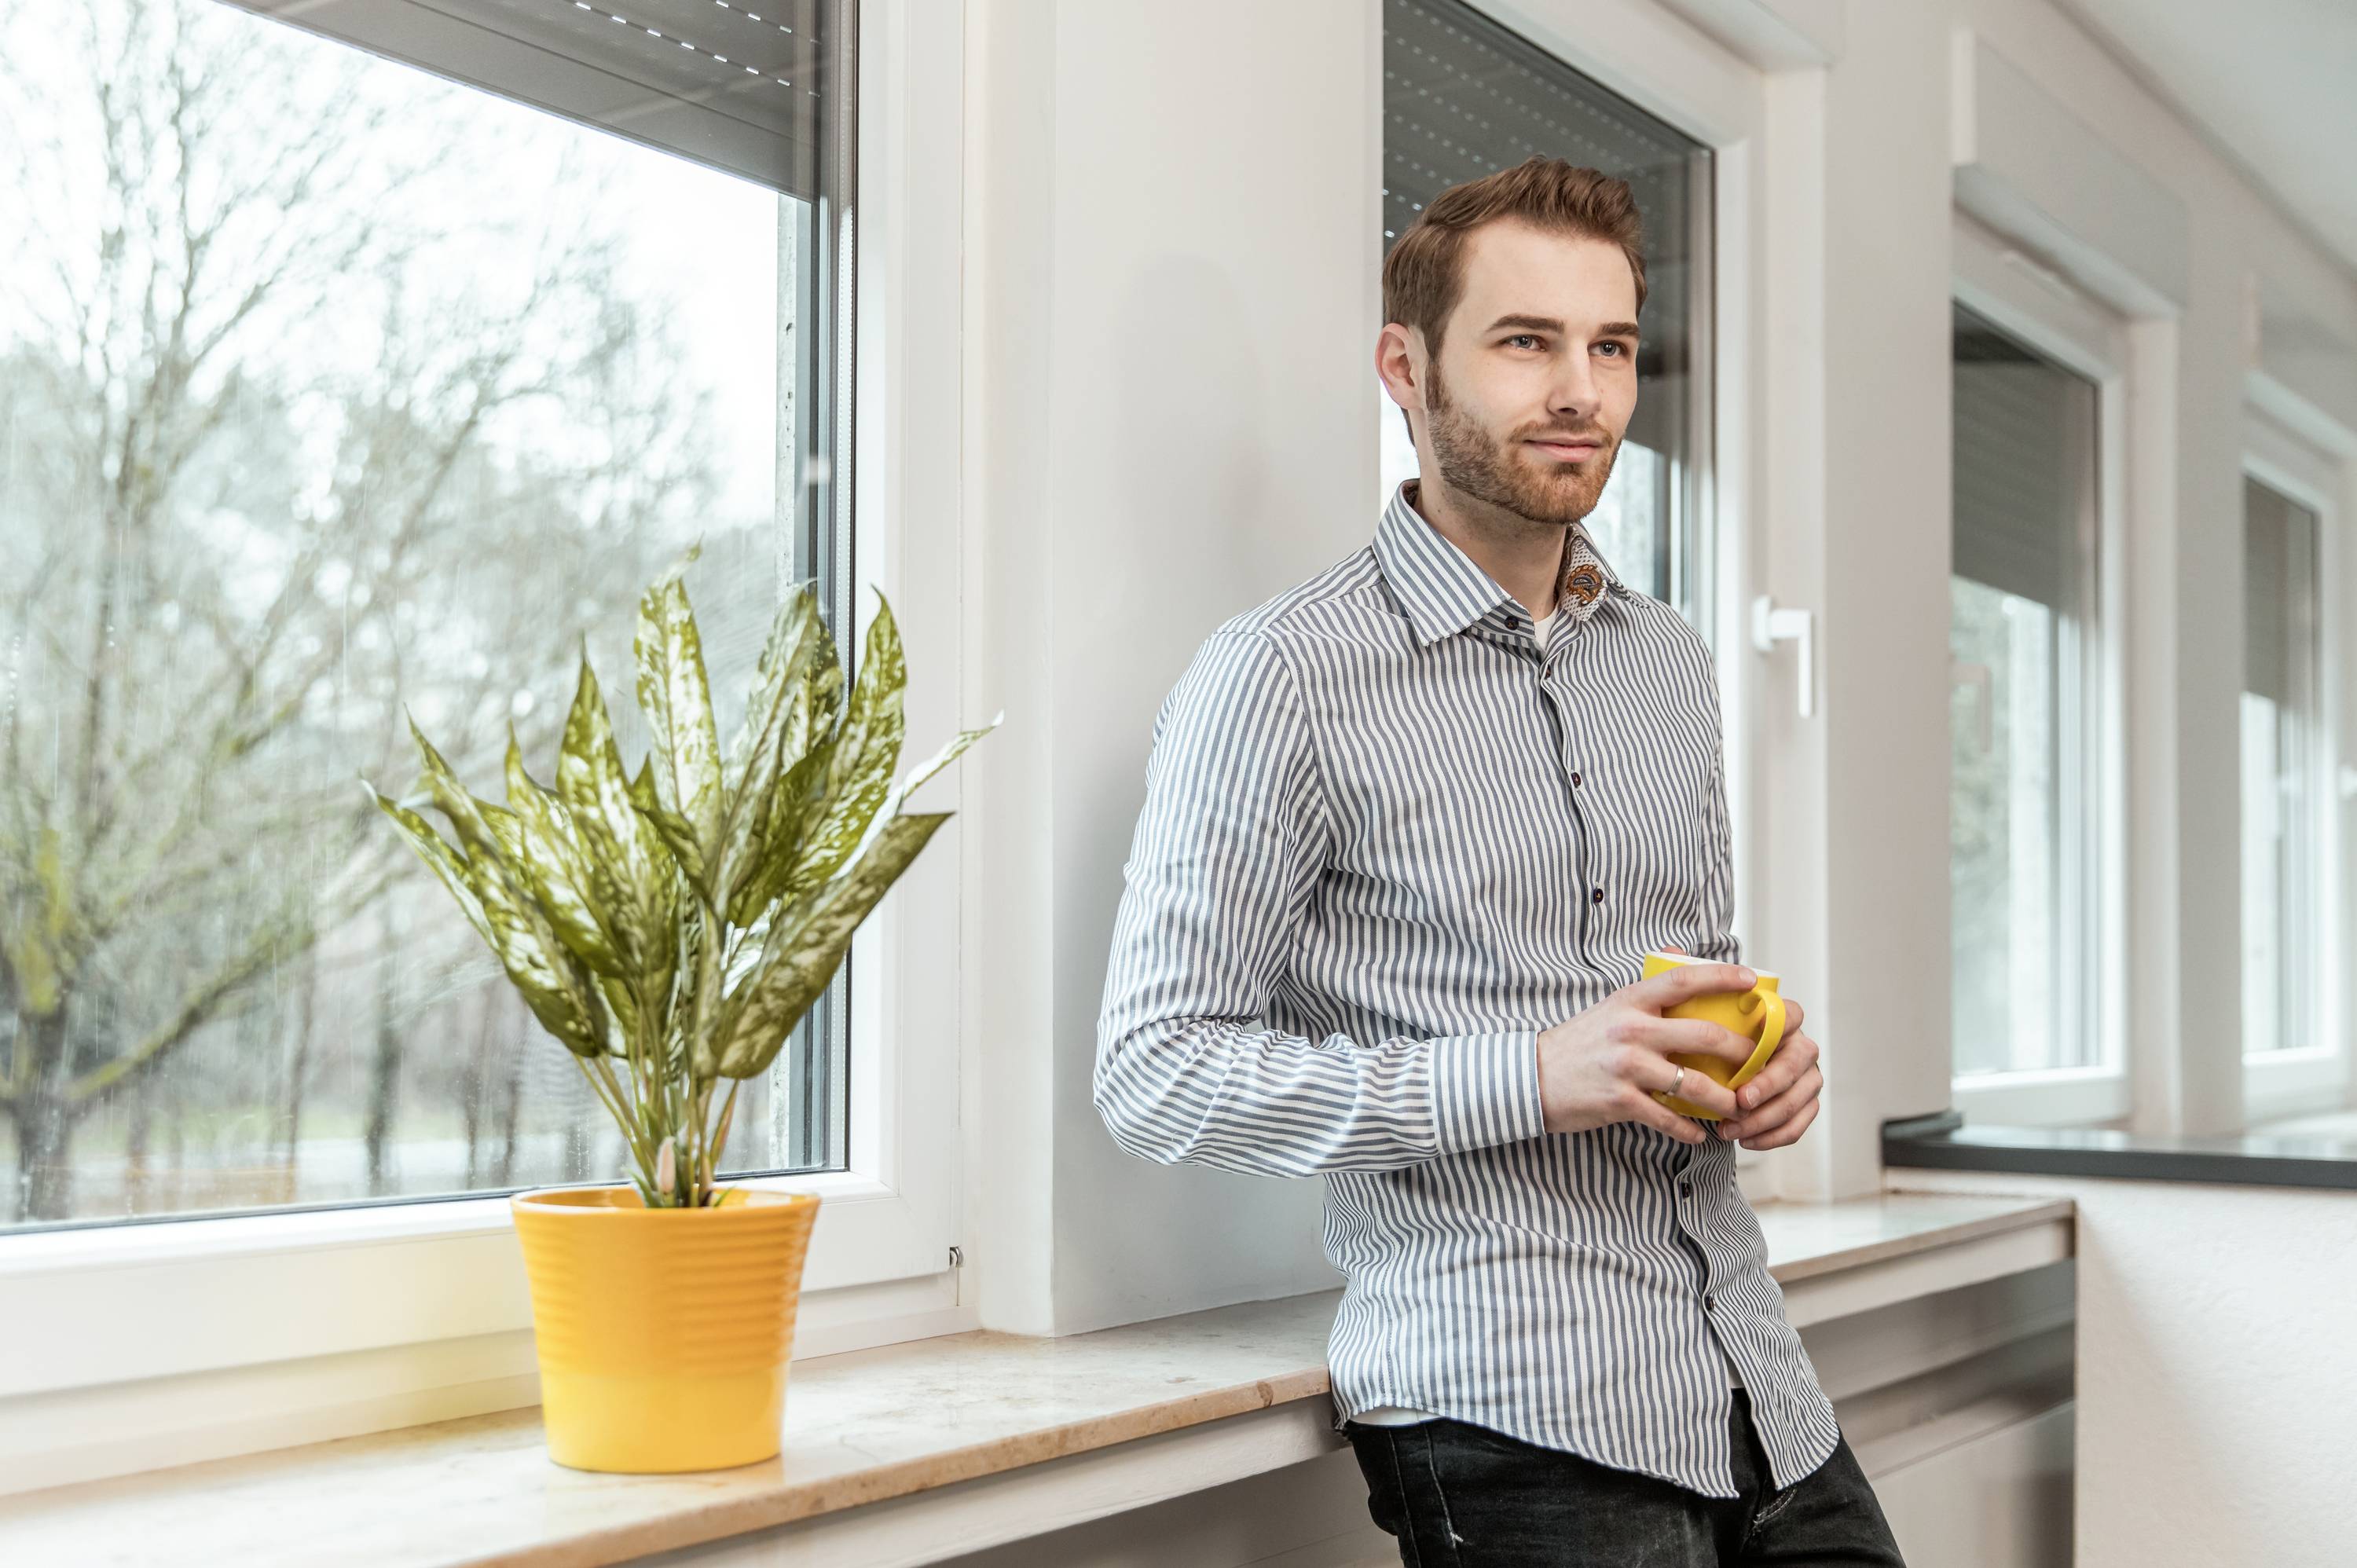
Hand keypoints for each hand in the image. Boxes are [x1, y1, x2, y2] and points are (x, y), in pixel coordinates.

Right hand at [1536, 962, 1763, 1143]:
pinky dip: (1688, 1130)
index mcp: (1630, 1001)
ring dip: (1724, 1099)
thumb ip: (1647, 993)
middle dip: (1741, 1051)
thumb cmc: (1578, 1043)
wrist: (1532, 1077)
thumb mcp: (1610, 1008)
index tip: (1751, 980)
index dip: (1721, 977)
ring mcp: (1627, 1067)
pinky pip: (1668, 1118)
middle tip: (1760, 1060)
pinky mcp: (1621, 1101)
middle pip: (1703, 1035)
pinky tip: (1699, 1134)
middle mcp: (1631, 1030)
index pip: (1683, 980)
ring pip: (1693, 1084)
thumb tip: (1682, 963)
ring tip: (1739, 1106)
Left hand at [1715, 995, 1822, 1149]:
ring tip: (1729, 1130)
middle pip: (1793, 1065)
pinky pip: (1796, 1126)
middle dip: (1766, 1085)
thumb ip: (1721, 1030)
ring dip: (1761, 1120)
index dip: (1778, 1023)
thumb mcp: (1720, 1033)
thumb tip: (1705, 1036)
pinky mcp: (1808, 1104)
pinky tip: (1746, 1141)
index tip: (1757, 1030)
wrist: (1733, 1072)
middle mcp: (1802, 1048)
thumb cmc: (1724, 1049)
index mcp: (1785, 1023)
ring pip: (1794, 1101)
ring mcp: (1809, 1078)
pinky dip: (1770, 1137)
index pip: (1790, 1016)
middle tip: (1740, 1101)